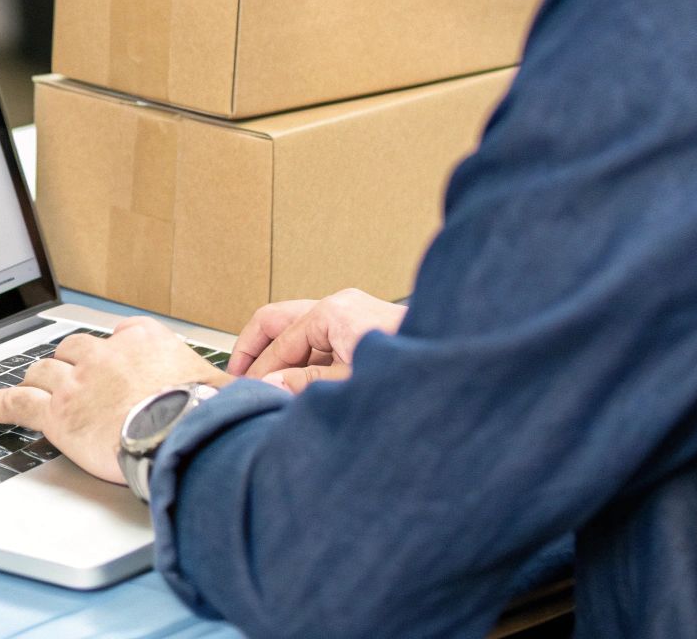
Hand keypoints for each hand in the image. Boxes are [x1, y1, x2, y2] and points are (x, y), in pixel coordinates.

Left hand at [0, 318, 231, 483]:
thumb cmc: (205, 414)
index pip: (118, 337)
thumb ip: (220, 384)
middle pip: (75, 350)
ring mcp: (78, 381)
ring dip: (36, 379)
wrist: (180, 434)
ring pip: (44, 370)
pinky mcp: (56, 412)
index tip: (111, 362)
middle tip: (68, 378)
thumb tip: (248, 393)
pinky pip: (15, 402)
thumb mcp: (221, 387)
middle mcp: (105, 353)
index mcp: (144, 339)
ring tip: (29, 387)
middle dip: (69, 363)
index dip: (110, 353)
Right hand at [226, 289, 405, 393]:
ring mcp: (352, 312)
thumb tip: (268, 385)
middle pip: (278, 320)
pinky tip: (298, 383)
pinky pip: (320, 338)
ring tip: (266, 383)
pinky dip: (304, 358)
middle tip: (238, 376)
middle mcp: (340, 305)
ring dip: (281, 355)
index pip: (278, 340)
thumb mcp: (349, 383)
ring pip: (298, 329)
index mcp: (332, 312)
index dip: (257, 369)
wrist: (459, 358)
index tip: (244, 392)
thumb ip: (305, 384)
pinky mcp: (363, 325)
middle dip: (256, 349)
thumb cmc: (413, 370)